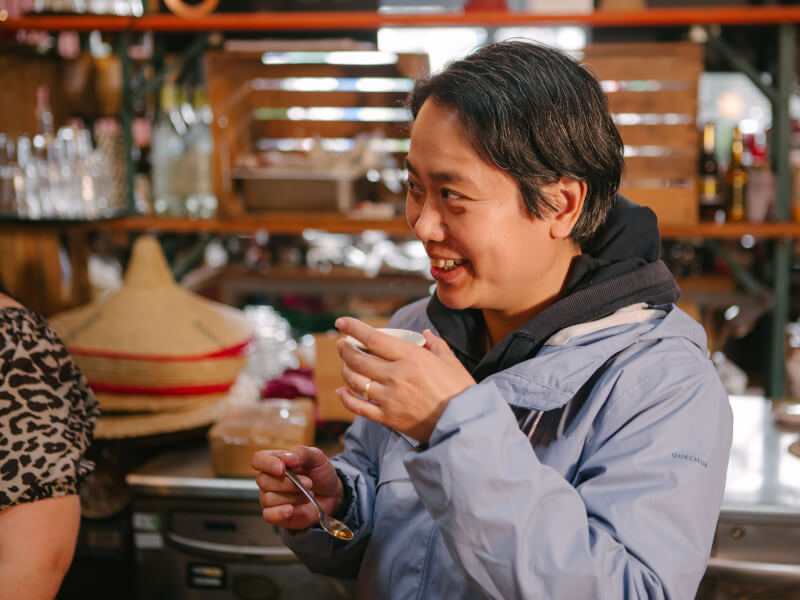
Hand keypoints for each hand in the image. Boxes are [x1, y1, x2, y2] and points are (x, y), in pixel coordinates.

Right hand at [252, 446, 343, 530]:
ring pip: (269, 498)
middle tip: (308, 483)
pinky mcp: (276, 514)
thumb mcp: (316, 457)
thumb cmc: (320, 473)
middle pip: (264, 480)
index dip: (266, 463)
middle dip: (289, 483)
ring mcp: (270, 498)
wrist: (331, 494)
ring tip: (307, 495)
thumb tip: (286, 457)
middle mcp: (269, 479)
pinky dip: (279, 513)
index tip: (282, 468)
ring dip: (293, 497)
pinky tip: (291, 509)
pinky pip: (268, 515)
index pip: (258, 459)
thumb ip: (302, 453)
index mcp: (275, 461)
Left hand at [335, 317, 474, 442]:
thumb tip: (426, 334)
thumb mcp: (451, 361)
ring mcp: (389, 398)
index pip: (373, 339)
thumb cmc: (460, 391)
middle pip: (358, 359)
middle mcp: (396, 376)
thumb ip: (436, 345)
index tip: (342, 322)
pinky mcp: (387, 418)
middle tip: (343, 344)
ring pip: (355, 381)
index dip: (354, 328)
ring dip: (345, 370)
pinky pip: (358, 406)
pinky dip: (346, 398)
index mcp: (411, 357)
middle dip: (346, 349)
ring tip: (345, 364)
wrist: (463, 425)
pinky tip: (341, 391)